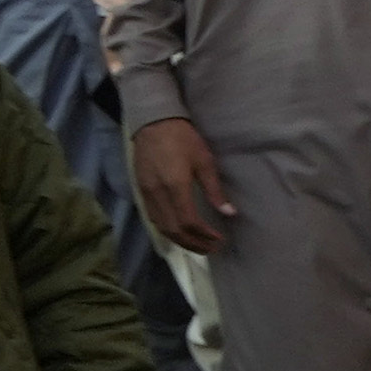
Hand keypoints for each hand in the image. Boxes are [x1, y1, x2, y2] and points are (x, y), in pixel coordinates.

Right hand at [131, 115, 228, 252]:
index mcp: (175, 186)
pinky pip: (153, 218)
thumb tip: (229, 213)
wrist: (154, 122)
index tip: (219, 240)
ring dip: (180, 240)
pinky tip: (180, 231)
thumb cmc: (183, 139)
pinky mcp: (141, 190)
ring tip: (199, 245)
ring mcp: (146, 193)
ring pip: (161, 227)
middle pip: (174, 230)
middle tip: (211, 249)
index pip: (189, 222)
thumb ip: (215, 190)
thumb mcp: (204, 161)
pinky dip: (168, 230)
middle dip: (193, 244)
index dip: (205, 235)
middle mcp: (158, 193)